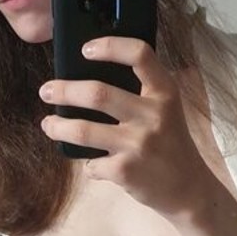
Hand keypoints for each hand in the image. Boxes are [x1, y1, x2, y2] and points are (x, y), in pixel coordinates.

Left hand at [38, 37, 215, 218]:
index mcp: (164, 93)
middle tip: (47, 91)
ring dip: (59, 127)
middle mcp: (153, 115)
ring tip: (48, 124)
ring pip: (84, 131)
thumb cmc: (171, 145)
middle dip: (64, 91)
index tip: (86, 50)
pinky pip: (91, 163)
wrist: (189, 190)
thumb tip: (88, 81)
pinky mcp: (126, 171)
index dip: (110, 46)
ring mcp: (138, 144)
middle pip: (98, 94)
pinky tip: (92, 164)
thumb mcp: (167, 110)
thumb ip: (141, 93)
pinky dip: (87, 164)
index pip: (139, 55)